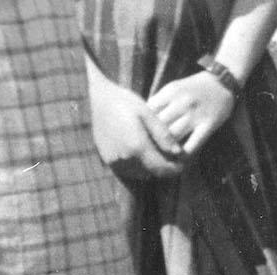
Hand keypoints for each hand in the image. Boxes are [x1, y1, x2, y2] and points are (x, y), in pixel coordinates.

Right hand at [88, 66, 181, 180]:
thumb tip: (179, 153)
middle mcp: (124, 158)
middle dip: (163, 167)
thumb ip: (163, 135)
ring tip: (156, 152)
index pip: (162, 169)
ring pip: (140, 173)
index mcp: (137, 147)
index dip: (175, 169)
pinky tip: (141, 151)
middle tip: (171, 157)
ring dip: (150, 168)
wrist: (94, 98)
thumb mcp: (147, 113)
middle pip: (152, 173)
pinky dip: (137, 165)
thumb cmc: (123, 101)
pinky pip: (127, 169)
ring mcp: (114, 160)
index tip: (182, 163)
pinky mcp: (107, 159)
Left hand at [147, 71, 238, 158]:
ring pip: (174, 136)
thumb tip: (144, 121)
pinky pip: (194, 143)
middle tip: (149, 151)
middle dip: (153, 138)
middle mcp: (182, 102)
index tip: (142, 135)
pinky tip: (181, 158)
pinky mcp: (209, 124)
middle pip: (160, 125)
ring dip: (167, 148)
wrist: (222, 83)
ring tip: (163, 158)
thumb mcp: (174, 88)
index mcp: (170, 92)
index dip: (144, 124)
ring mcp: (196, 113)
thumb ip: (160, 102)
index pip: (149, 111)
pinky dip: (185, 153)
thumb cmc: (194, 88)